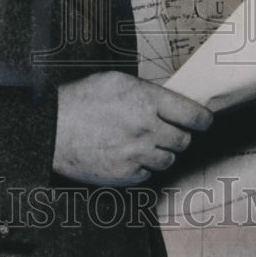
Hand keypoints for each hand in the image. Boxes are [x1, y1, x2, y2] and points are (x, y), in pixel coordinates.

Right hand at [52, 70, 212, 185]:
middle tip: (167, 130)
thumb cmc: (82, 100)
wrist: (52, 129)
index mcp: (147, 101)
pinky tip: (129, 154)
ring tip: (143, 142)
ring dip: (162, 152)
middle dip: (179, 135)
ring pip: (169, 159)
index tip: (203, 121)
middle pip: (183, 140)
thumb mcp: (117, 81)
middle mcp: (147, 129)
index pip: (193, 116)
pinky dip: (143, 166)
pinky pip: (148, 173)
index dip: (202, 120)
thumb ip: (147, 92)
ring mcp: (137, 155)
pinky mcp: (125, 175)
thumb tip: (170, 102)